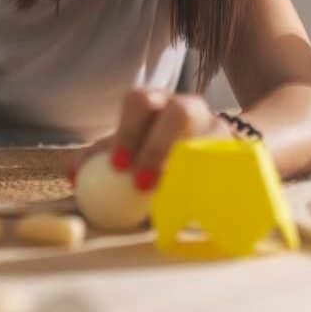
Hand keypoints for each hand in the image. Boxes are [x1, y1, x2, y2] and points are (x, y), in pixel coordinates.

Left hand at [72, 89, 228, 192]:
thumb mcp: (129, 147)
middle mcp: (189, 107)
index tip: (117, 167)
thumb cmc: (156, 148)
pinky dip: (212, 187)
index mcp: (156, 102)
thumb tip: (72, 177)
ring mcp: (218, 127)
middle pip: (179, 112)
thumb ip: (98, 159)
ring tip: (170, 199)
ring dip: (189, 168)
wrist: (210, 151)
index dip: (127, 132)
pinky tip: (198, 209)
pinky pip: (228, 168)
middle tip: (141, 183)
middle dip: (158, 146)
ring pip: (211, 138)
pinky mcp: (239, 152)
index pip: (139, 102)